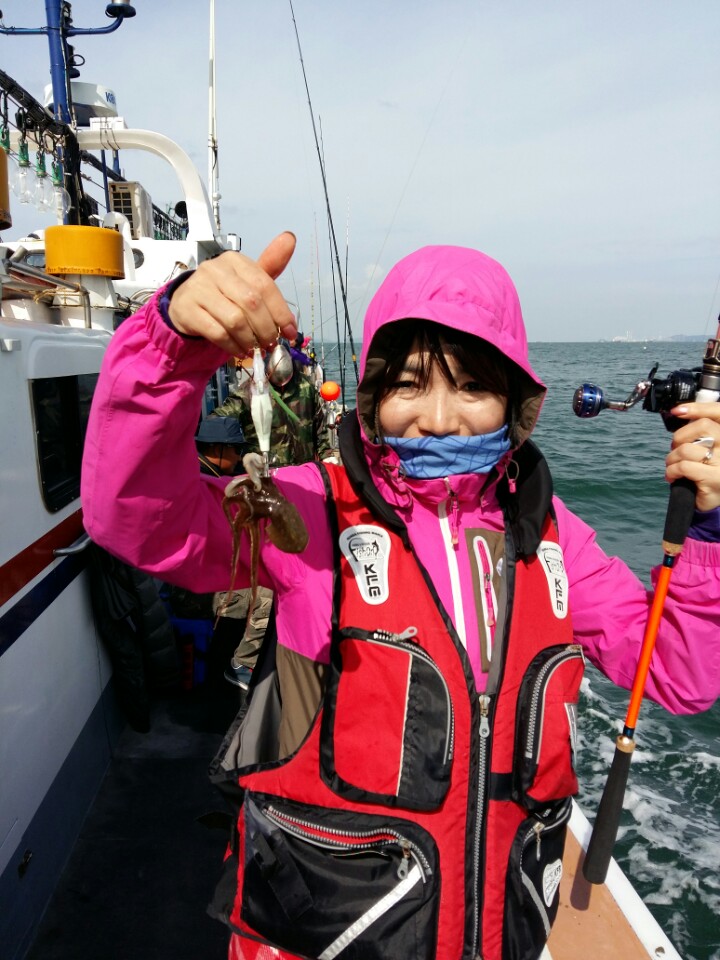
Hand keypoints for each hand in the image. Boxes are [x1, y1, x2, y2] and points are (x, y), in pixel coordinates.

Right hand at [168, 232, 297, 353]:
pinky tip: (240, 351)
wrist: (186, 303)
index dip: (281, 312)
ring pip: (234, 320)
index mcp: (235, 260)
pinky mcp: (187, 310)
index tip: (291, 332)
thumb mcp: (247, 279)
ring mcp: (199, 289)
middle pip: (251, 303)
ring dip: (250, 340)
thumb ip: (270, 266)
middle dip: (266, 328)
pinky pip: (217, 333)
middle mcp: (215, 269)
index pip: (264, 285)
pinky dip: (233, 346)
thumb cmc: (224, 292)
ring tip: (256, 349)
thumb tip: (290, 238)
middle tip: (271, 344)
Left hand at [666, 402, 719, 510]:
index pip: (719, 411)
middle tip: (675, 448)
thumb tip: (679, 411)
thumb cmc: (708, 469)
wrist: (716, 499)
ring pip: (687, 449)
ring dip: (672, 458)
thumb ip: (700, 430)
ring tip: (673, 466)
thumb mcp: (708, 447)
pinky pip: (684, 467)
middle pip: (702, 427)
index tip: (678, 411)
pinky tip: (672, 476)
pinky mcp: (714, 479)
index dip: (698, 408)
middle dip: (680, 436)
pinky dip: (672, 470)